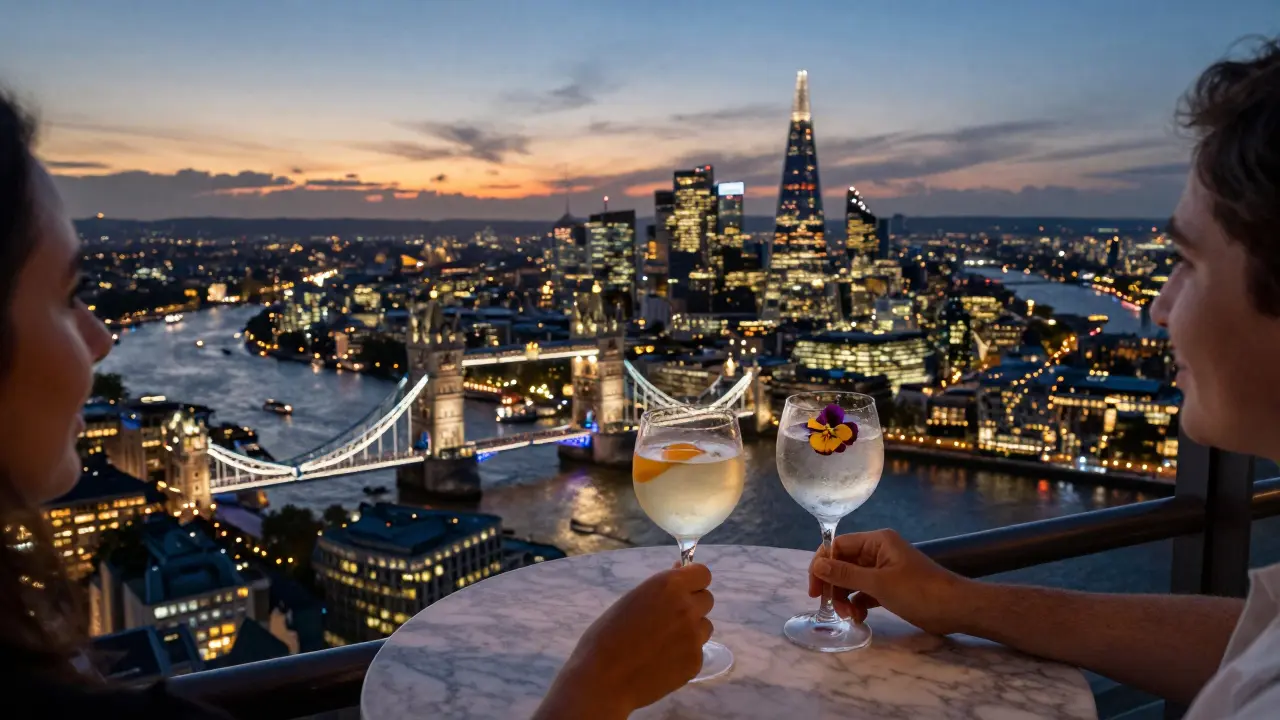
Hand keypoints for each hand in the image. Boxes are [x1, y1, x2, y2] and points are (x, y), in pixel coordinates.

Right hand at [535, 564, 713, 719]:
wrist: (604, 679)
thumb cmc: (607, 635)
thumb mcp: (632, 600)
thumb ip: (660, 591)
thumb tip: (679, 579)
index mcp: (668, 586)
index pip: (702, 574)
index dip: (694, 581)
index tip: (683, 589)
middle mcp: (686, 607)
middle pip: (707, 599)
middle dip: (692, 605)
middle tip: (669, 619)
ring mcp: (694, 636)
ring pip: (704, 626)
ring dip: (691, 630)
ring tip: (663, 643)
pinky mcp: (695, 661)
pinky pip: (697, 651)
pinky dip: (685, 654)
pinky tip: (662, 662)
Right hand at [808, 529, 968, 635]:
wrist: (955, 609)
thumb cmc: (919, 591)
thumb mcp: (878, 583)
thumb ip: (845, 574)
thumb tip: (817, 565)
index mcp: (876, 541)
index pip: (837, 546)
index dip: (822, 565)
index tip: (815, 589)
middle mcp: (878, 551)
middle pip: (843, 564)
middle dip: (835, 585)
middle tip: (831, 607)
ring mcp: (885, 569)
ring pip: (853, 580)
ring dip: (846, 597)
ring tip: (851, 616)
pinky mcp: (890, 587)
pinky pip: (865, 591)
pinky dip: (859, 603)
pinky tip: (860, 618)